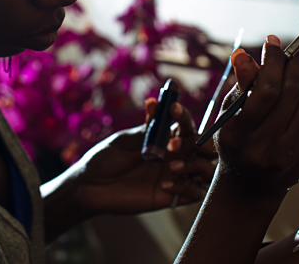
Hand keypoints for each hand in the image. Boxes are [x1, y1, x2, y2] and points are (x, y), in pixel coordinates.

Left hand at [71, 99, 215, 216]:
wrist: (91, 185)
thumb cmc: (106, 157)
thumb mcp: (124, 140)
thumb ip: (145, 128)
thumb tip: (155, 103)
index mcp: (166, 137)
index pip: (186, 125)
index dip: (183, 116)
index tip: (173, 109)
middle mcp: (175, 155)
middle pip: (206, 147)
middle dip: (199, 144)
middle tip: (173, 146)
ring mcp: (175, 176)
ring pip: (206, 170)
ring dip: (195, 166)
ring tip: (171, 167)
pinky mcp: (171, 196)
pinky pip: (195, 192)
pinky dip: (186, 187)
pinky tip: (164, 186)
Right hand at [213, 35, 298, 203]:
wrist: (249, 188)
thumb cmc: (235, 142)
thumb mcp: (229, 115)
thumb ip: (239, 85)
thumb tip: (243, 53)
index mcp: (240, 136)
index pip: (265, 90)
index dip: (272, 60)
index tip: (272, 42)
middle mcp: (267, 148)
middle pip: (291, 92)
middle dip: (291, 64)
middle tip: (285, 56)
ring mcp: (291, 154)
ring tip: (293, 71)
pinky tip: (297, 95)